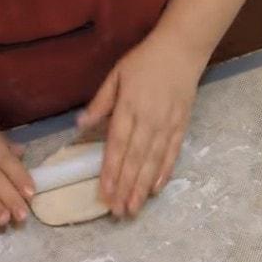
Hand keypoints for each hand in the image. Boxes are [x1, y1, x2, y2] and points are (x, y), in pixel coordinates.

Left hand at [77, 32, 204, 216]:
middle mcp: (149, 120)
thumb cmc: (145, 61)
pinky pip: (171, 154)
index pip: (118, 144)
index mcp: (129, 107)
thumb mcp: (116, 75)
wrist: (182, 50)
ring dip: (142, 187)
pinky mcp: (181, 127)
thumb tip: (79, 125)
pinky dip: (163, 173)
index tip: (104, 193)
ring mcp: (167, 125)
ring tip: (134, 208)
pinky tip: (155, 190)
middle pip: (135, 159)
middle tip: (118, 212)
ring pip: (153, 162)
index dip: (111, 171)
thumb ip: (100, 102)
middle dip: (125, 187)